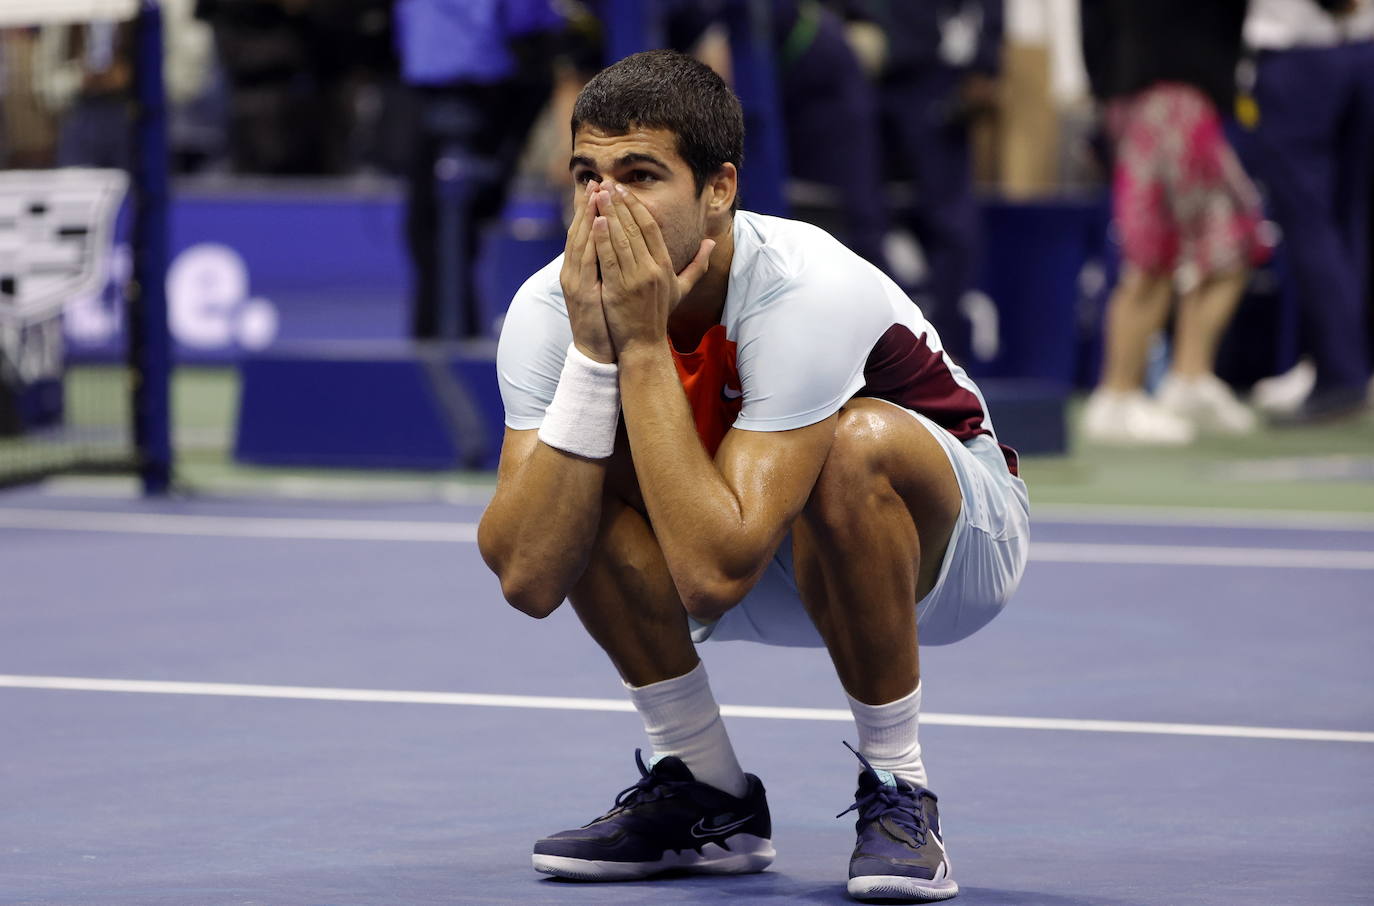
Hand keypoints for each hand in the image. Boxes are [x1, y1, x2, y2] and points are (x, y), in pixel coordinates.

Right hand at [559, 180, 615, 363]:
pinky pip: (586, 261)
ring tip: (596, 193)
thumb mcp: (610, 288)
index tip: (601, 186)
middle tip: (596, 180)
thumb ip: (614, 265)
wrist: (598, 349)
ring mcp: (574, 280)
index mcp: (581, 268)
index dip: (591, 208)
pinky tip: (597, 224)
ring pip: (579, 241)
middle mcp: (573, 270)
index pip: (584, 231)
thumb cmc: (608, 319)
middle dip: (588, 205)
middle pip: (578, 230)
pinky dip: (590, 241)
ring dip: (587, 216)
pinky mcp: (580, 292)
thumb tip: (625, 245)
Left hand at [591, 181, 713, 354]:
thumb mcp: (681, 288)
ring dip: (608, 214)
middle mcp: (652, 269)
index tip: (623, 190)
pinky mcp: (618, 289)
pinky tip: (594, 221)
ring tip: (597, 195)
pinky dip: (602, 238)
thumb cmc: (659, 314)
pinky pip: (609, 258)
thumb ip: (698, 264)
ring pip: (621, 239)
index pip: (650, 227)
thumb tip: (711, 242)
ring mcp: (635, 279)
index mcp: (664, 265)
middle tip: (607, 184)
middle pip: (634, 228)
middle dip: (620, 203)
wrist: (644, 343)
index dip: (636, 206)